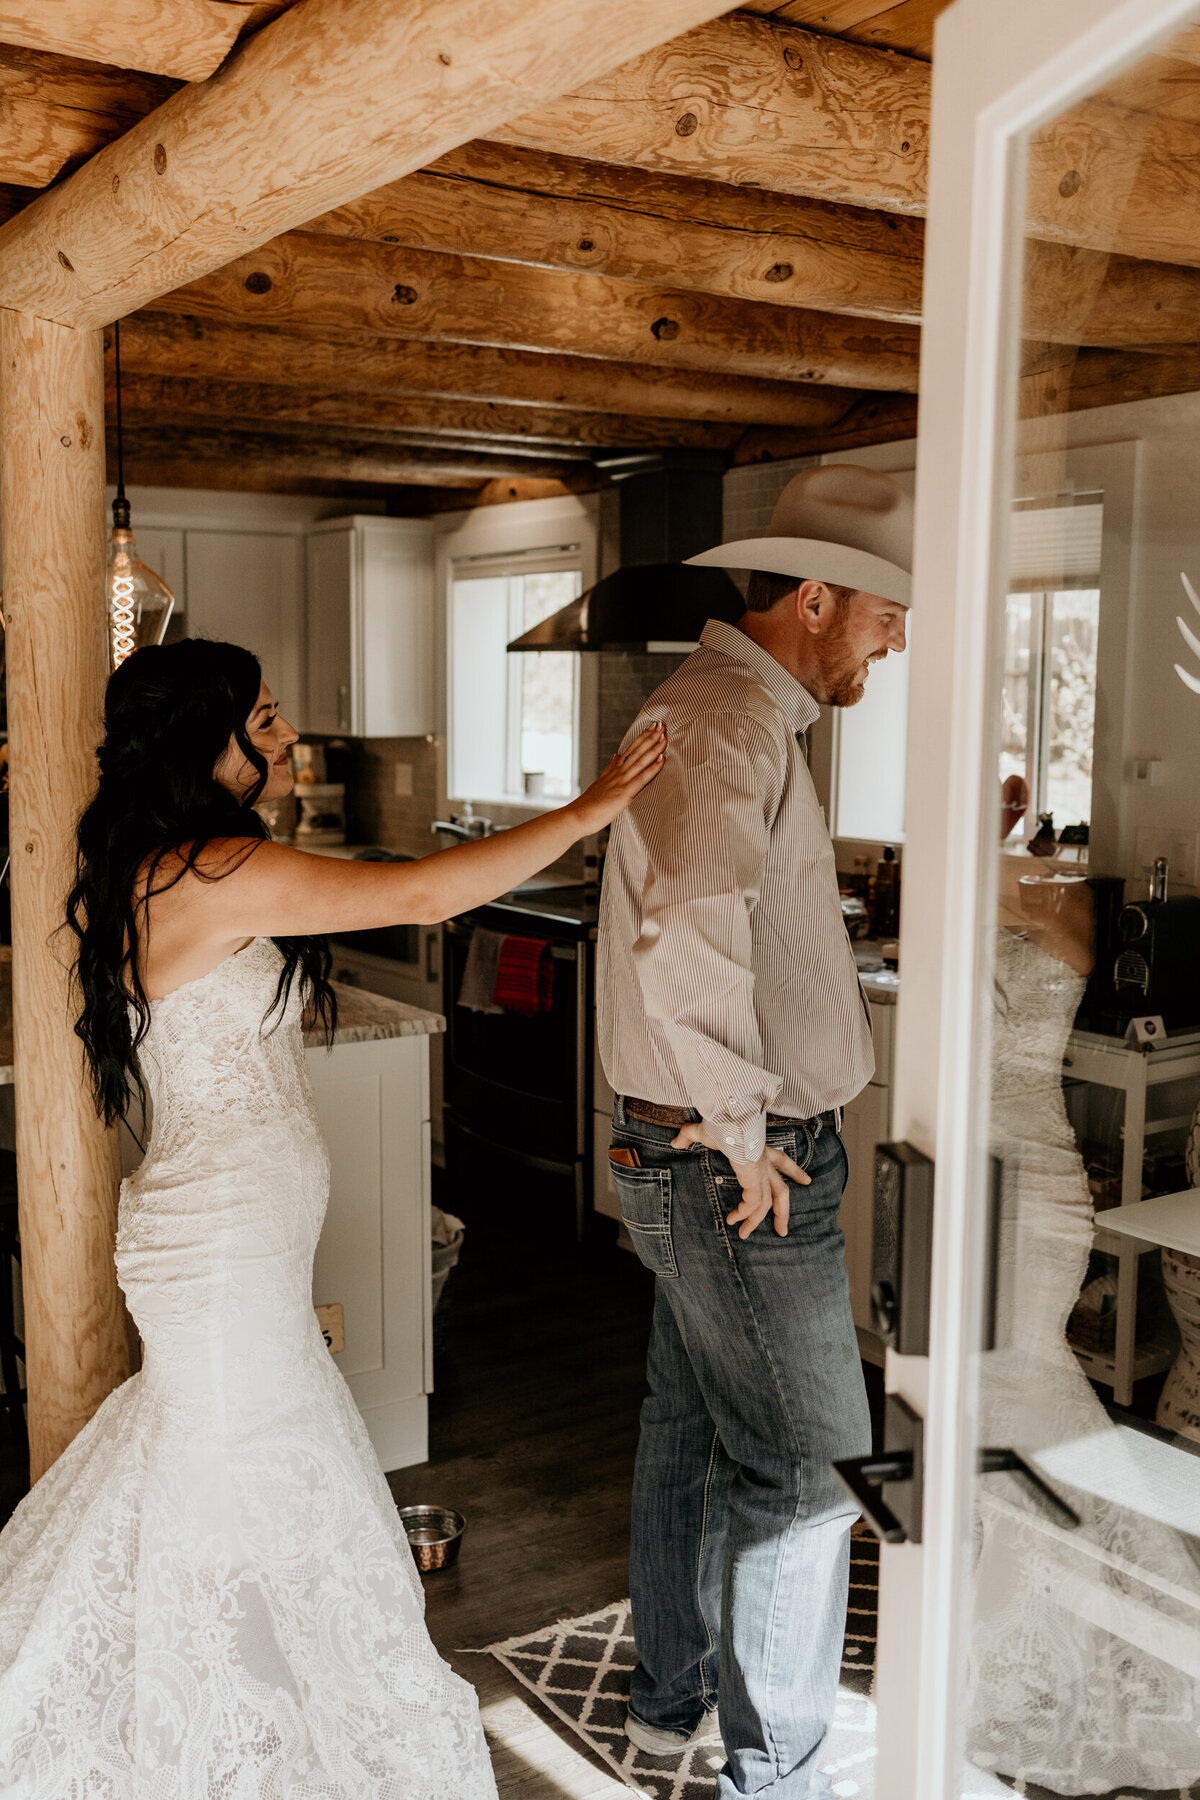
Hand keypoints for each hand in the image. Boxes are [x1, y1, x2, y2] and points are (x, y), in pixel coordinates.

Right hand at [570, 725, 665, 833]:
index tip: (650, 728)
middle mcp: (617, 773)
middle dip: (650, 737)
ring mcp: (621, 782)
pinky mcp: (624, 793)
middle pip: (636, 751)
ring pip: (640, 761)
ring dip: (654, 748)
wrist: (577, 816)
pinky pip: (642, 778)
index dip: (641, 738)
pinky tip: (662, 759)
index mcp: (612, 771)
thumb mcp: (600, 782)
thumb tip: (616, 756)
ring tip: (664, 736)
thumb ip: (610, 769)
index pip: (629, 750)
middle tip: (661, 725)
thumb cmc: (588, 805)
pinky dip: (653, 768)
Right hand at [669, 1120, 809, 1238]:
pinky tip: (733, 1219)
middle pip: (781, 1190)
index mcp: (759, 1149)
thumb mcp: (703, 1130)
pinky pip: (753, 1203)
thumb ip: (690, 1136)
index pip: (782, 1160)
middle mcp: (764, 1162)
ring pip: (769, 1203)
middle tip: (782, 1229)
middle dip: (783, 1211)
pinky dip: (744, 1214)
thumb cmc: (719, 1120)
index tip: (806, 1180)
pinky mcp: (753, 1178)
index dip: (794, 1171)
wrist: (727, 1116)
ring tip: (745, 1235)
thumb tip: (675, 1142)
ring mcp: (761, 1171)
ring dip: (758, 1221)